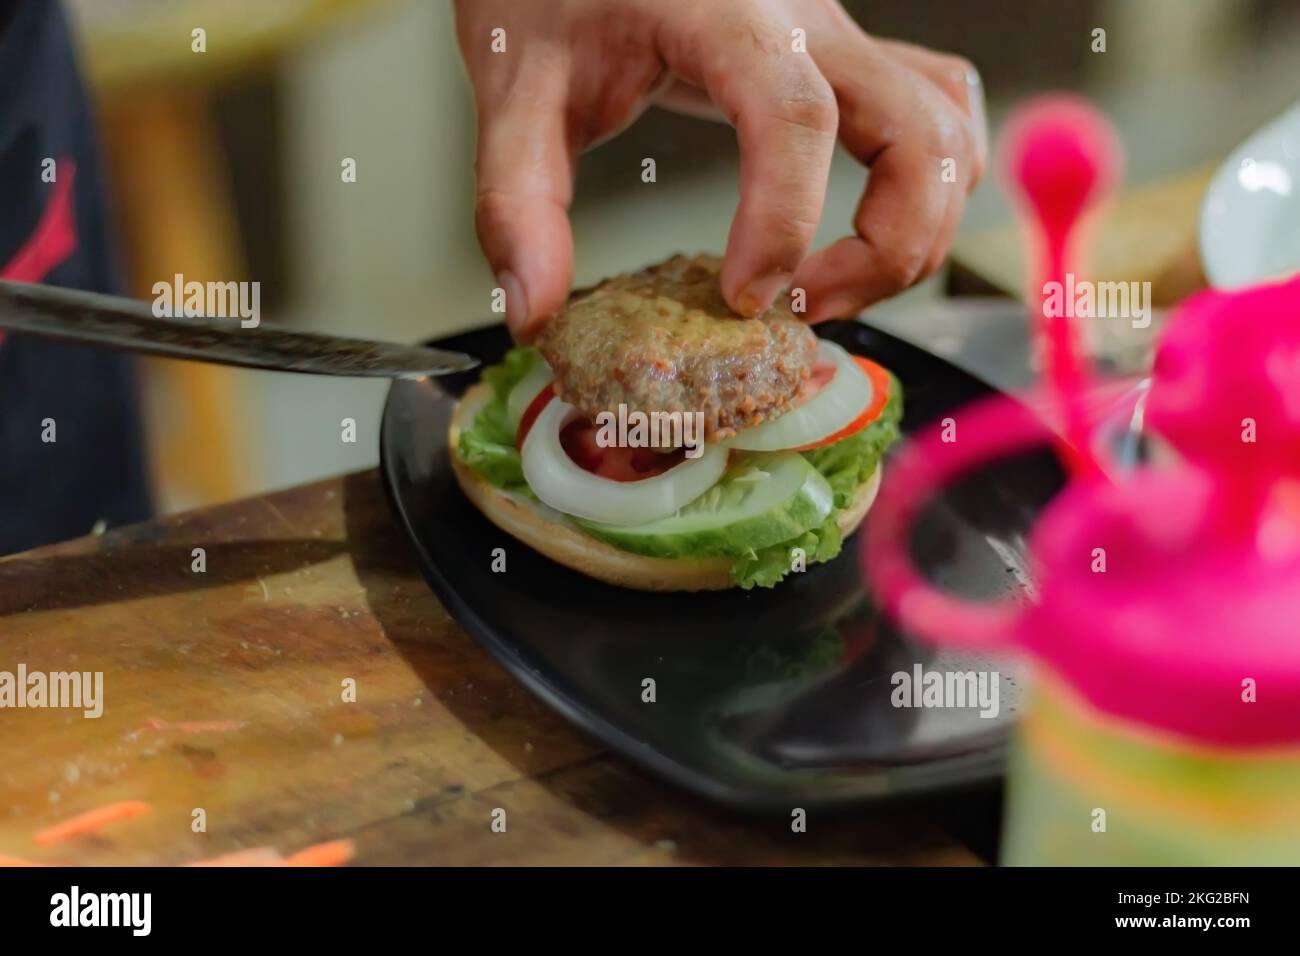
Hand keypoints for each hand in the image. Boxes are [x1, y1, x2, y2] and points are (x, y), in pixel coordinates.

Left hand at [454, 0, 986, 338]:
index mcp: (728, 14)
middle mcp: (807, 21)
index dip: (786, 220)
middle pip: (922, 133)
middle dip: (884, 249)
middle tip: (801, 308)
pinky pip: (939, 111)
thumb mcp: (513, 86)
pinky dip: (929, 186)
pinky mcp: (846, 57)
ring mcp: (840, 36)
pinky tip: (867, 228)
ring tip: (828, 285)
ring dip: (917, 229)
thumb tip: (533, 312)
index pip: (796, 114)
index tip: (743, 297)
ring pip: (949, 130)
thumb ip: (516, 200)